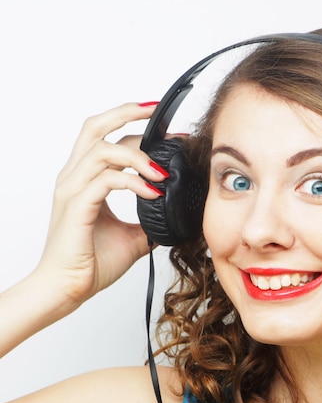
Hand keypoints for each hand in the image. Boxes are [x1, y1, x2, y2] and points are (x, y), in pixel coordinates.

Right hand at [37, 102, 167, 312]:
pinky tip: (153, 192)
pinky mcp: (77, 206)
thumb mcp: (132, 237)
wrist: (68, 288)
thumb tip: (173, 216)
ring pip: (102, 150)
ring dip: (138, 156)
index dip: (133, 126)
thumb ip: (148, 220)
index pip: (106, 138)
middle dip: (128, 113)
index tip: (165, 127)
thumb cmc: (92, 262)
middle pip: (95, 128)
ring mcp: (73, 190)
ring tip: (162, 173)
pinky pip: (106, 180)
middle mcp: (75, 178)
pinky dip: (133, 182)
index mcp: (85, 180)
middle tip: (160, 114)